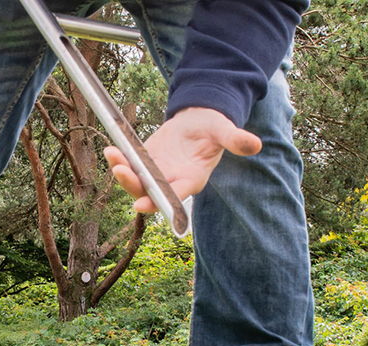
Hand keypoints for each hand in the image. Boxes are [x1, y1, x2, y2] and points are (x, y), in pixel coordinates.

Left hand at [104, 107, 262, 213]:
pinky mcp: (146, 162)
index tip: (142, 203)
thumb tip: (255, 144)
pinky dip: (120, 159)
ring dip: (123, 173)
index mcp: (192, 179)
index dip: (159, 200)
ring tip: (113, 156)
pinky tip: (111, 150)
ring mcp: (157, 173)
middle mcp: (172, 181)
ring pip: (137, 180)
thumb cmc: (214, 127)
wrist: (199, 120)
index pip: (175, 194)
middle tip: (121, 172)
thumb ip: (235, 139)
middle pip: (150, 192)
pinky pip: (131, 165)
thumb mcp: (224, 130)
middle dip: (134, 185)